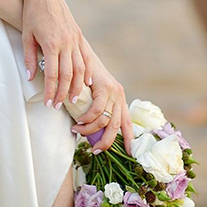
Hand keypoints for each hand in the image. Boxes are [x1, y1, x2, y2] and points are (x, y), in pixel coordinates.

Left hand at [22, 0, 89, 110]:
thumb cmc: (32, 14)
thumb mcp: (26, 36)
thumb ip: (30, 58)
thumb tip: (31, 77)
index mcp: (51, 44)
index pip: (52, 74)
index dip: (51, 91)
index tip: (48, 103)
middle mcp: (66, 43)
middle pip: (68, 75)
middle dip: (64, 93)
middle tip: (59, 106)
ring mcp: (74, 39)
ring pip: (80, 68)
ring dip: (77, 86)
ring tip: (73, 99)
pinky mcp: (78, 36)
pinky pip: (86, 58)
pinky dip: (87, 72)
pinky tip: (87, 82)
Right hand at [70, 40, 133, 155]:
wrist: (81, 52)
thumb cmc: (82, 75)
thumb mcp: (92, 94)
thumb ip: (94, 109)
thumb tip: (89, 130)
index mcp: (119, 100)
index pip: (127, 124)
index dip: (129, 140)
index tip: (129, 154)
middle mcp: (119, 96)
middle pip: (116, 127)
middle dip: (106, 143)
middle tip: (94, 151)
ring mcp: (114, 91)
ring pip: (105, 121)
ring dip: (89, 130)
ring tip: (77, 130)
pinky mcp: (105, 87)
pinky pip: (97, 110)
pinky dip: (87, 119)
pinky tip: (78, 121)